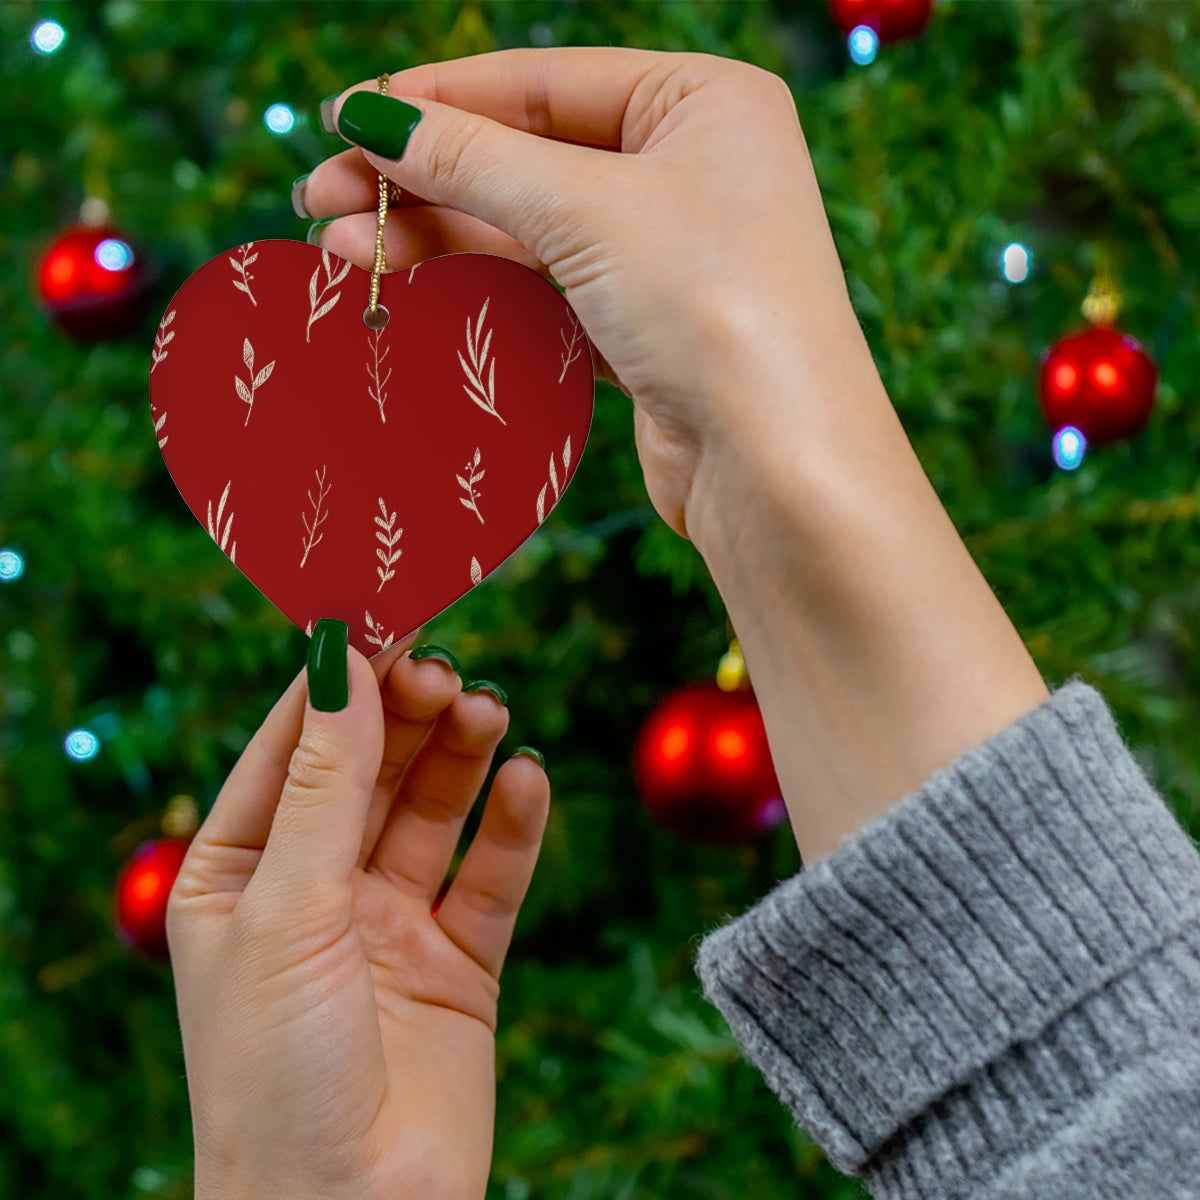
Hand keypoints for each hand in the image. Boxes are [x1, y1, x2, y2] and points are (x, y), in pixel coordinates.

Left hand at [167, 631, 549, 1199]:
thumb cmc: (275, 1073)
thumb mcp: (287, 909)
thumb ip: (325, 784)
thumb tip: (341, 659)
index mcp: (240, 874)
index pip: (292, 748)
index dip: (338, 679)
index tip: (385, 610)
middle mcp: (315, 891)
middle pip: (370, 769)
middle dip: (406, 713)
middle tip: (445, 668)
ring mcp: (389, 925)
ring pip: (432, 812)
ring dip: (461, 756)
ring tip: (488, 711)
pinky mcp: (459, 963)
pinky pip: (491, 877)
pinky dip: (512, 826)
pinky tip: (527, 780)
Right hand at [301, 47, 875, 544]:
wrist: (778, 466)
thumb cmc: (712, 307)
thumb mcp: (585, 209)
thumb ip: (472, 159)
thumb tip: (371, 116)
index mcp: (702, 101)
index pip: (542, 82)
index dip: (436, 99)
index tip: (343, 117)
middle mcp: (690, 169)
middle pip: (526, 158)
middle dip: (421, 179)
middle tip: (319, 199)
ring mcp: (668, 254)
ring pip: (528, 231)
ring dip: (436, 239)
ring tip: (342, 254)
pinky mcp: (646, 329)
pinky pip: (545, 292)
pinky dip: (479, 291)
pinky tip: (411, 291)